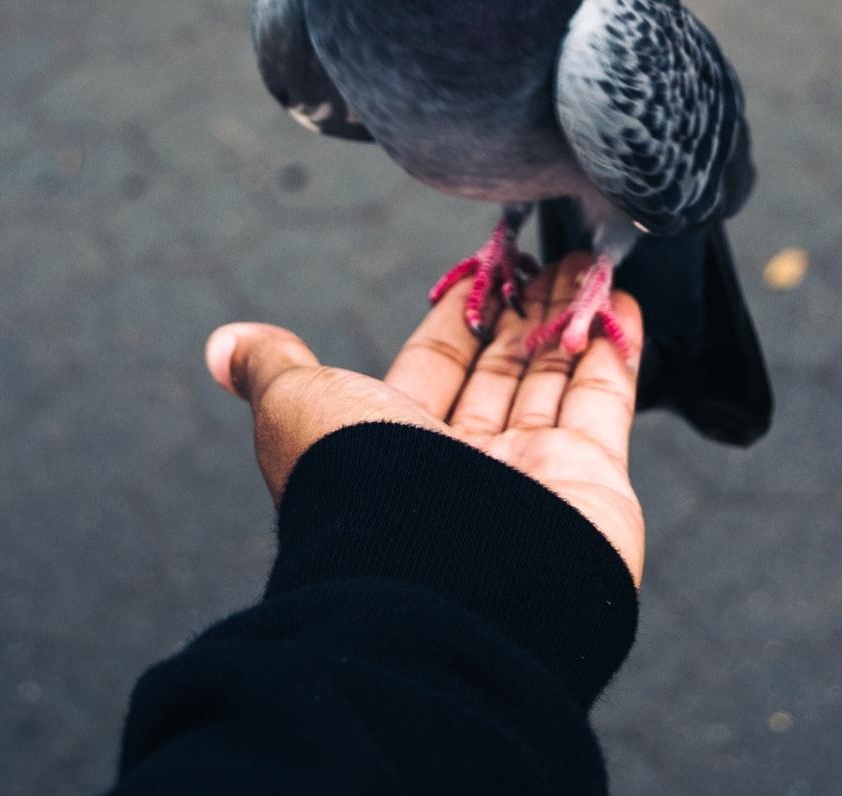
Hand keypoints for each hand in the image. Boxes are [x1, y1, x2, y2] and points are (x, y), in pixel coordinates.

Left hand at [205, 254, 644, 583]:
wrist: (436, 585)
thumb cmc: (359, 485)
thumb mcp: (297, 408)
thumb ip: (274, 368)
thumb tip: (221, 345)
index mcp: (396, 444)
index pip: (434, 364)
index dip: (460, 315)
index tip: (485, 267)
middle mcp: (463, 465)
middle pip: (498, 370)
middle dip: (522, 311)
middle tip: (547, 255)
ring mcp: (531, 476)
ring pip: (552, 379)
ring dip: (569, 318)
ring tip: (586, 260)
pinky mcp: (591, 483)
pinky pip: (604, 401)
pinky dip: (614, 348)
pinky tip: (619, 300)